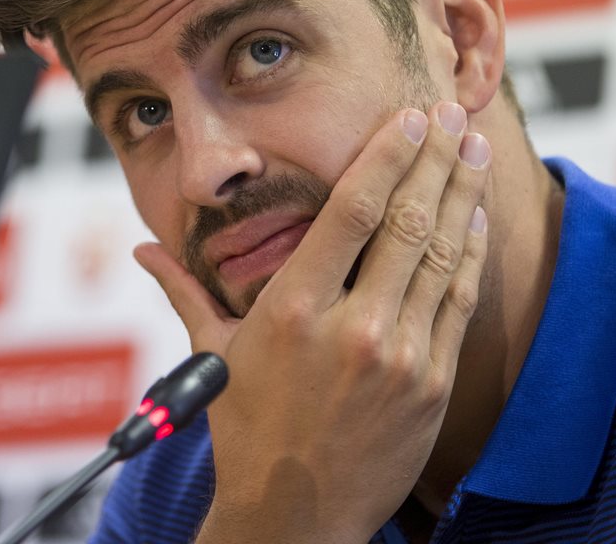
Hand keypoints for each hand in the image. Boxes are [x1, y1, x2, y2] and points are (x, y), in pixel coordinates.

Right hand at [134, 103, 489, 542]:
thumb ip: (183, 290)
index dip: (385, 156)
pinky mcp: (430, 383)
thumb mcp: (212, 354)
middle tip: (451, 112)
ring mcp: (399, 356)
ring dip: (461, 193)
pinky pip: (457, 302)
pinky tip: (472, 215)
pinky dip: (467, 253)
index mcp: (294, 310)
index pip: (352, 210)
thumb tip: (140, 249)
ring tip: (474, 148)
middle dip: (435, 158)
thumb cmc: (247, 429)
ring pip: (441, 254)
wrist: (296, 514)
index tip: (408, 117)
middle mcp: (352, 326)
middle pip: (406, 221)